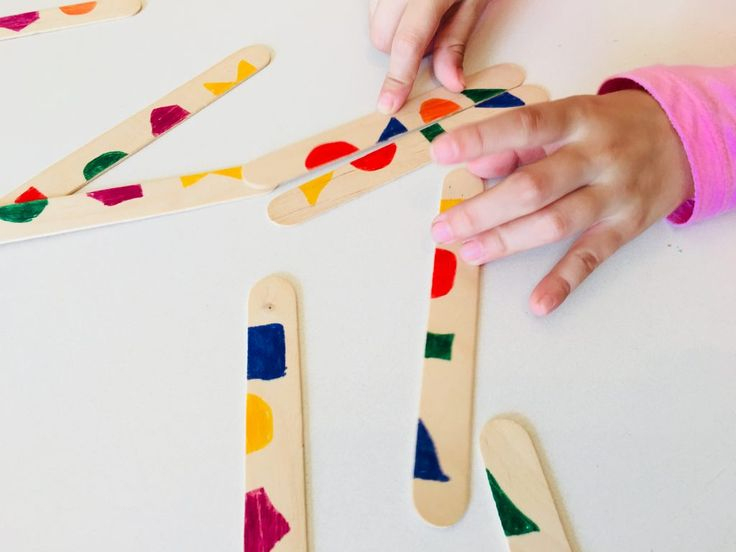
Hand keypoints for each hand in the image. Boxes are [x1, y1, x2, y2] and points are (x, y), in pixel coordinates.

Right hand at [369, 0, 491, 113]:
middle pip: (382, 37)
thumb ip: (457, 40)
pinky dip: (387, 12)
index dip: (399, 77)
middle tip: (431, 34)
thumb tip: (450, 82)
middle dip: (400, 50)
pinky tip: (408, 3)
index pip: (408, 42)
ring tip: (422, 12)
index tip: (389, 104)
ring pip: (372, 22)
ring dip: (393, 29)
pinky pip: (371, 5)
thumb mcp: (476, 0)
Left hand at [429, 89, 694, 315]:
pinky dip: (564, 282)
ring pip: (556, 222)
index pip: (525, 126)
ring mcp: (614, 194)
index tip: (439, 152)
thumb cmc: (608, 125)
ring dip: (508, 241)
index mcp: (577, 118)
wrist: (683, 136)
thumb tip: (476, 164)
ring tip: (470, 252)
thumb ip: (519, 140)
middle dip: (483, 210)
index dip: (481, 138)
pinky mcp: (626, 226)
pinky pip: (592, 257)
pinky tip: (538, 302)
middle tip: (443, 226)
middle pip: (533, 186)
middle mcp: (597, 155)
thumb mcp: (568, 116)